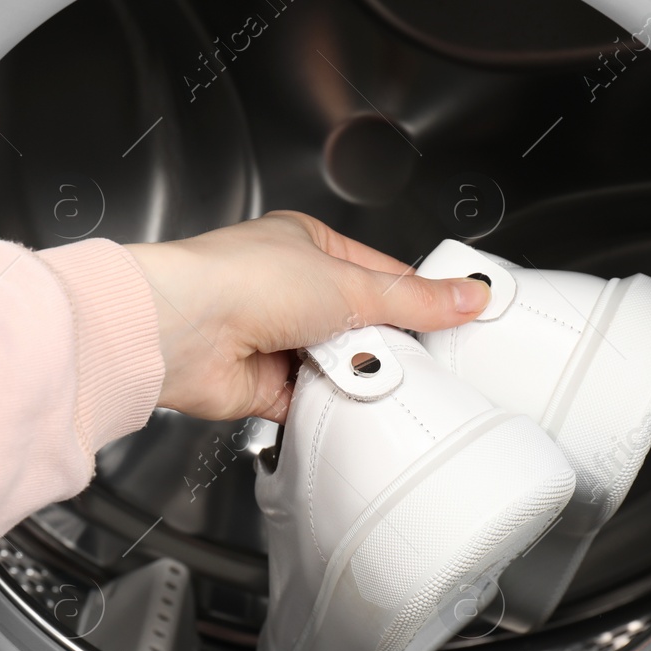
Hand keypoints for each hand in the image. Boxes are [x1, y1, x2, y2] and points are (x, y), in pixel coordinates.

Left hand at [125, 211, 490, 421]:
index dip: (416, 297)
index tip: (454, 318)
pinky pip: (314, 402)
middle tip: (407, 352)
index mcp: (308, 246)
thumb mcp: (351, 283)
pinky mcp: (264, 386)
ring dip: (354, 373)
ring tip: (366, 373)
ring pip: (339, 365)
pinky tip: (341, 401)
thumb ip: (414, 300)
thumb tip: (466, 295)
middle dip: (382, 342)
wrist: (184, 332)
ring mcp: (275, 338)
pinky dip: (329, 405)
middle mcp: (288, 290)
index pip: (380, 272)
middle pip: (362, 323)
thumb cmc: (242, 281)